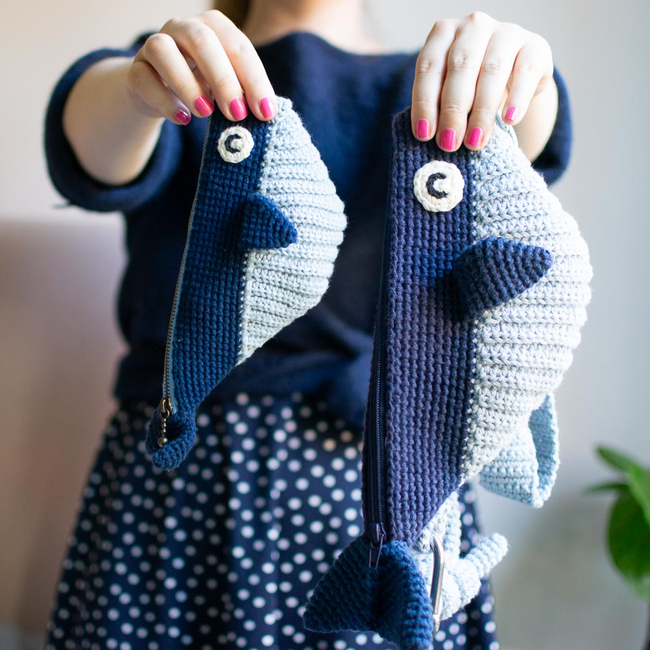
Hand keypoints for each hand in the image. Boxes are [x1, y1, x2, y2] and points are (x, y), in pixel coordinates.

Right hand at [126, 10, 276, 125]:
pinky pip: (143, 79)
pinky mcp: (135, 70)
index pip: (238, 47)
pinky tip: (182, 118)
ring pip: (164, 52)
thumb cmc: (204, 87)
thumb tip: (267, 114)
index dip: (255, 80)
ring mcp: (154, 45)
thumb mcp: (228, 88)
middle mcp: (183, 28)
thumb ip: (244, 95)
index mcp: (214, 27)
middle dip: (224, 79)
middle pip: (202, 41)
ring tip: (206, 113)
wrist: (159, 91)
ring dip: (187, 84)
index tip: (266, 113)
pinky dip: (163, 100)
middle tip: (237, 114)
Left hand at [411, 11, 554, 151]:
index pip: (429, 66)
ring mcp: (507, 33)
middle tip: (449, 143)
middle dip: (453, 110)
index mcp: (444, 33)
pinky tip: (510, 120)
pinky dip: (517, 97)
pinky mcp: (536, 47)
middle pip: (461, 67)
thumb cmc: (471, 88)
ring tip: (474, 141)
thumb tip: (430, 137)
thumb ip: (439, 106)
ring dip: (481, 111)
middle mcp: (474, 26)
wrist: (514, 79)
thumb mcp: (449, 93)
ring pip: (492, 70)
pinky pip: (526, 72)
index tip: (424, 135)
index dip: (425, 102)